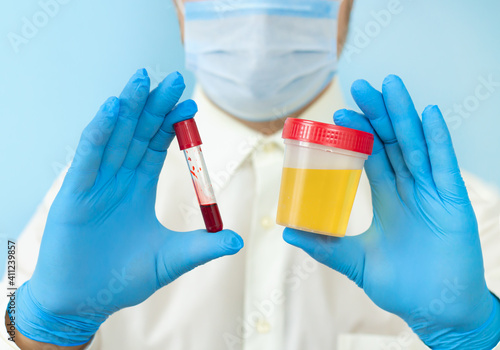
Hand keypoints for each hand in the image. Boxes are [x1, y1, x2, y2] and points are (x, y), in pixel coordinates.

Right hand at [10, 69, 243, 345]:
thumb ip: (202, 247)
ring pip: (114, 136)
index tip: (191, 103)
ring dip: (127, 107)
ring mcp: (95, 183)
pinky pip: (88, 157)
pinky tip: (112, 109)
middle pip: (137, 133)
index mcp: (139, 188)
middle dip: (154, 105)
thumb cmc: (123, 279)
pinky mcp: (74, 193)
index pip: (157, 145)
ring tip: (142, 79)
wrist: (84, 303)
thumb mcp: (171, 259)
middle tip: (173, 79)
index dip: (172, 124)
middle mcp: (117, 179)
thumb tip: (239, 240)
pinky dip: (99, 132)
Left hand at [283, 75, 499, 348]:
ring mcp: (431, 192)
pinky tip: (428, 114)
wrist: (436, 311)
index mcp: (385, 199)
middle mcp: (408, 189)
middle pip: (393, 143)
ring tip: (391, 87)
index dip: (357, 135)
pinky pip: (445, 165)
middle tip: (362, 86)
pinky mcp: (453, 202)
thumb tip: (287, 232)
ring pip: (416, 146)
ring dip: (404, 116)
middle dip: (378, 115)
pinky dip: (438, 139)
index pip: (371, 157)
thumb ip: (325, 245)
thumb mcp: (355, 262)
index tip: (339, 115)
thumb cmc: (399, 284)